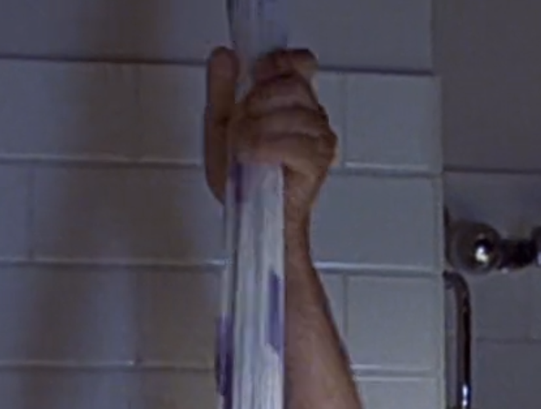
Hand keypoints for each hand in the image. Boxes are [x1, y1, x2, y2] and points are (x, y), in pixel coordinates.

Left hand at [203, 47, 336, 233]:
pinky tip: (252, 157)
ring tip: (243, 149)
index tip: (255, 75)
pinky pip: (295, 142)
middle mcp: (312, 116)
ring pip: (293, 112)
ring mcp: (319, 138)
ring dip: (257, 128)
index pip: (301, 63)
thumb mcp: (220, 126)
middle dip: (257, 103)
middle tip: (241, 128)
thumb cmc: (242, 178)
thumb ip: (221, 89)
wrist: (251, 220)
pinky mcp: (318, 162)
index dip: (279, 63)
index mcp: (293, 101)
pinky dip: (266, 147)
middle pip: (292, 86)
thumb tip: (223, 55)